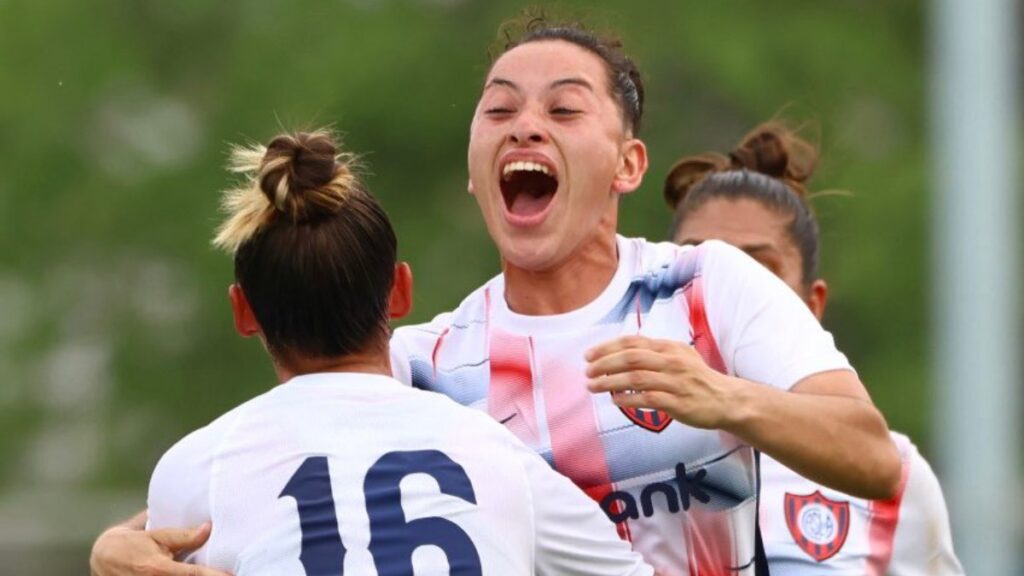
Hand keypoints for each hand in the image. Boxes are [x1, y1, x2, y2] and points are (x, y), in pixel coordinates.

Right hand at [90, 521, 231, 575]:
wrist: (101, 559)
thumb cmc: (131, 544)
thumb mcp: (155, 536)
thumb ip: (182, 536)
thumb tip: (208, 528)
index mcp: (159, 569)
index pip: (194, 575)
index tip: (232, 575)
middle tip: (235, 573)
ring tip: (222, 573)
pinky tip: (205, 573)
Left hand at [585, 335, 739, 429]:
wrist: (726, 399)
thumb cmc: (697, 378)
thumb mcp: (679, 356)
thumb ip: (654, 352)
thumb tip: (621, 352)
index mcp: (669, 347)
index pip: (633, 342)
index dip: (607, 347)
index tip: (589, 355)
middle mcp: (671, 361)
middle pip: (631, 358)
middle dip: (604, 363)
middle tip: (587, 371)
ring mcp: (675, 382)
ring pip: (636, 378)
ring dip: (610, 382)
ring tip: (593, 386)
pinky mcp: (678, 402)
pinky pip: (648, 399)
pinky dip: (628, 399)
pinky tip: (615, 401)